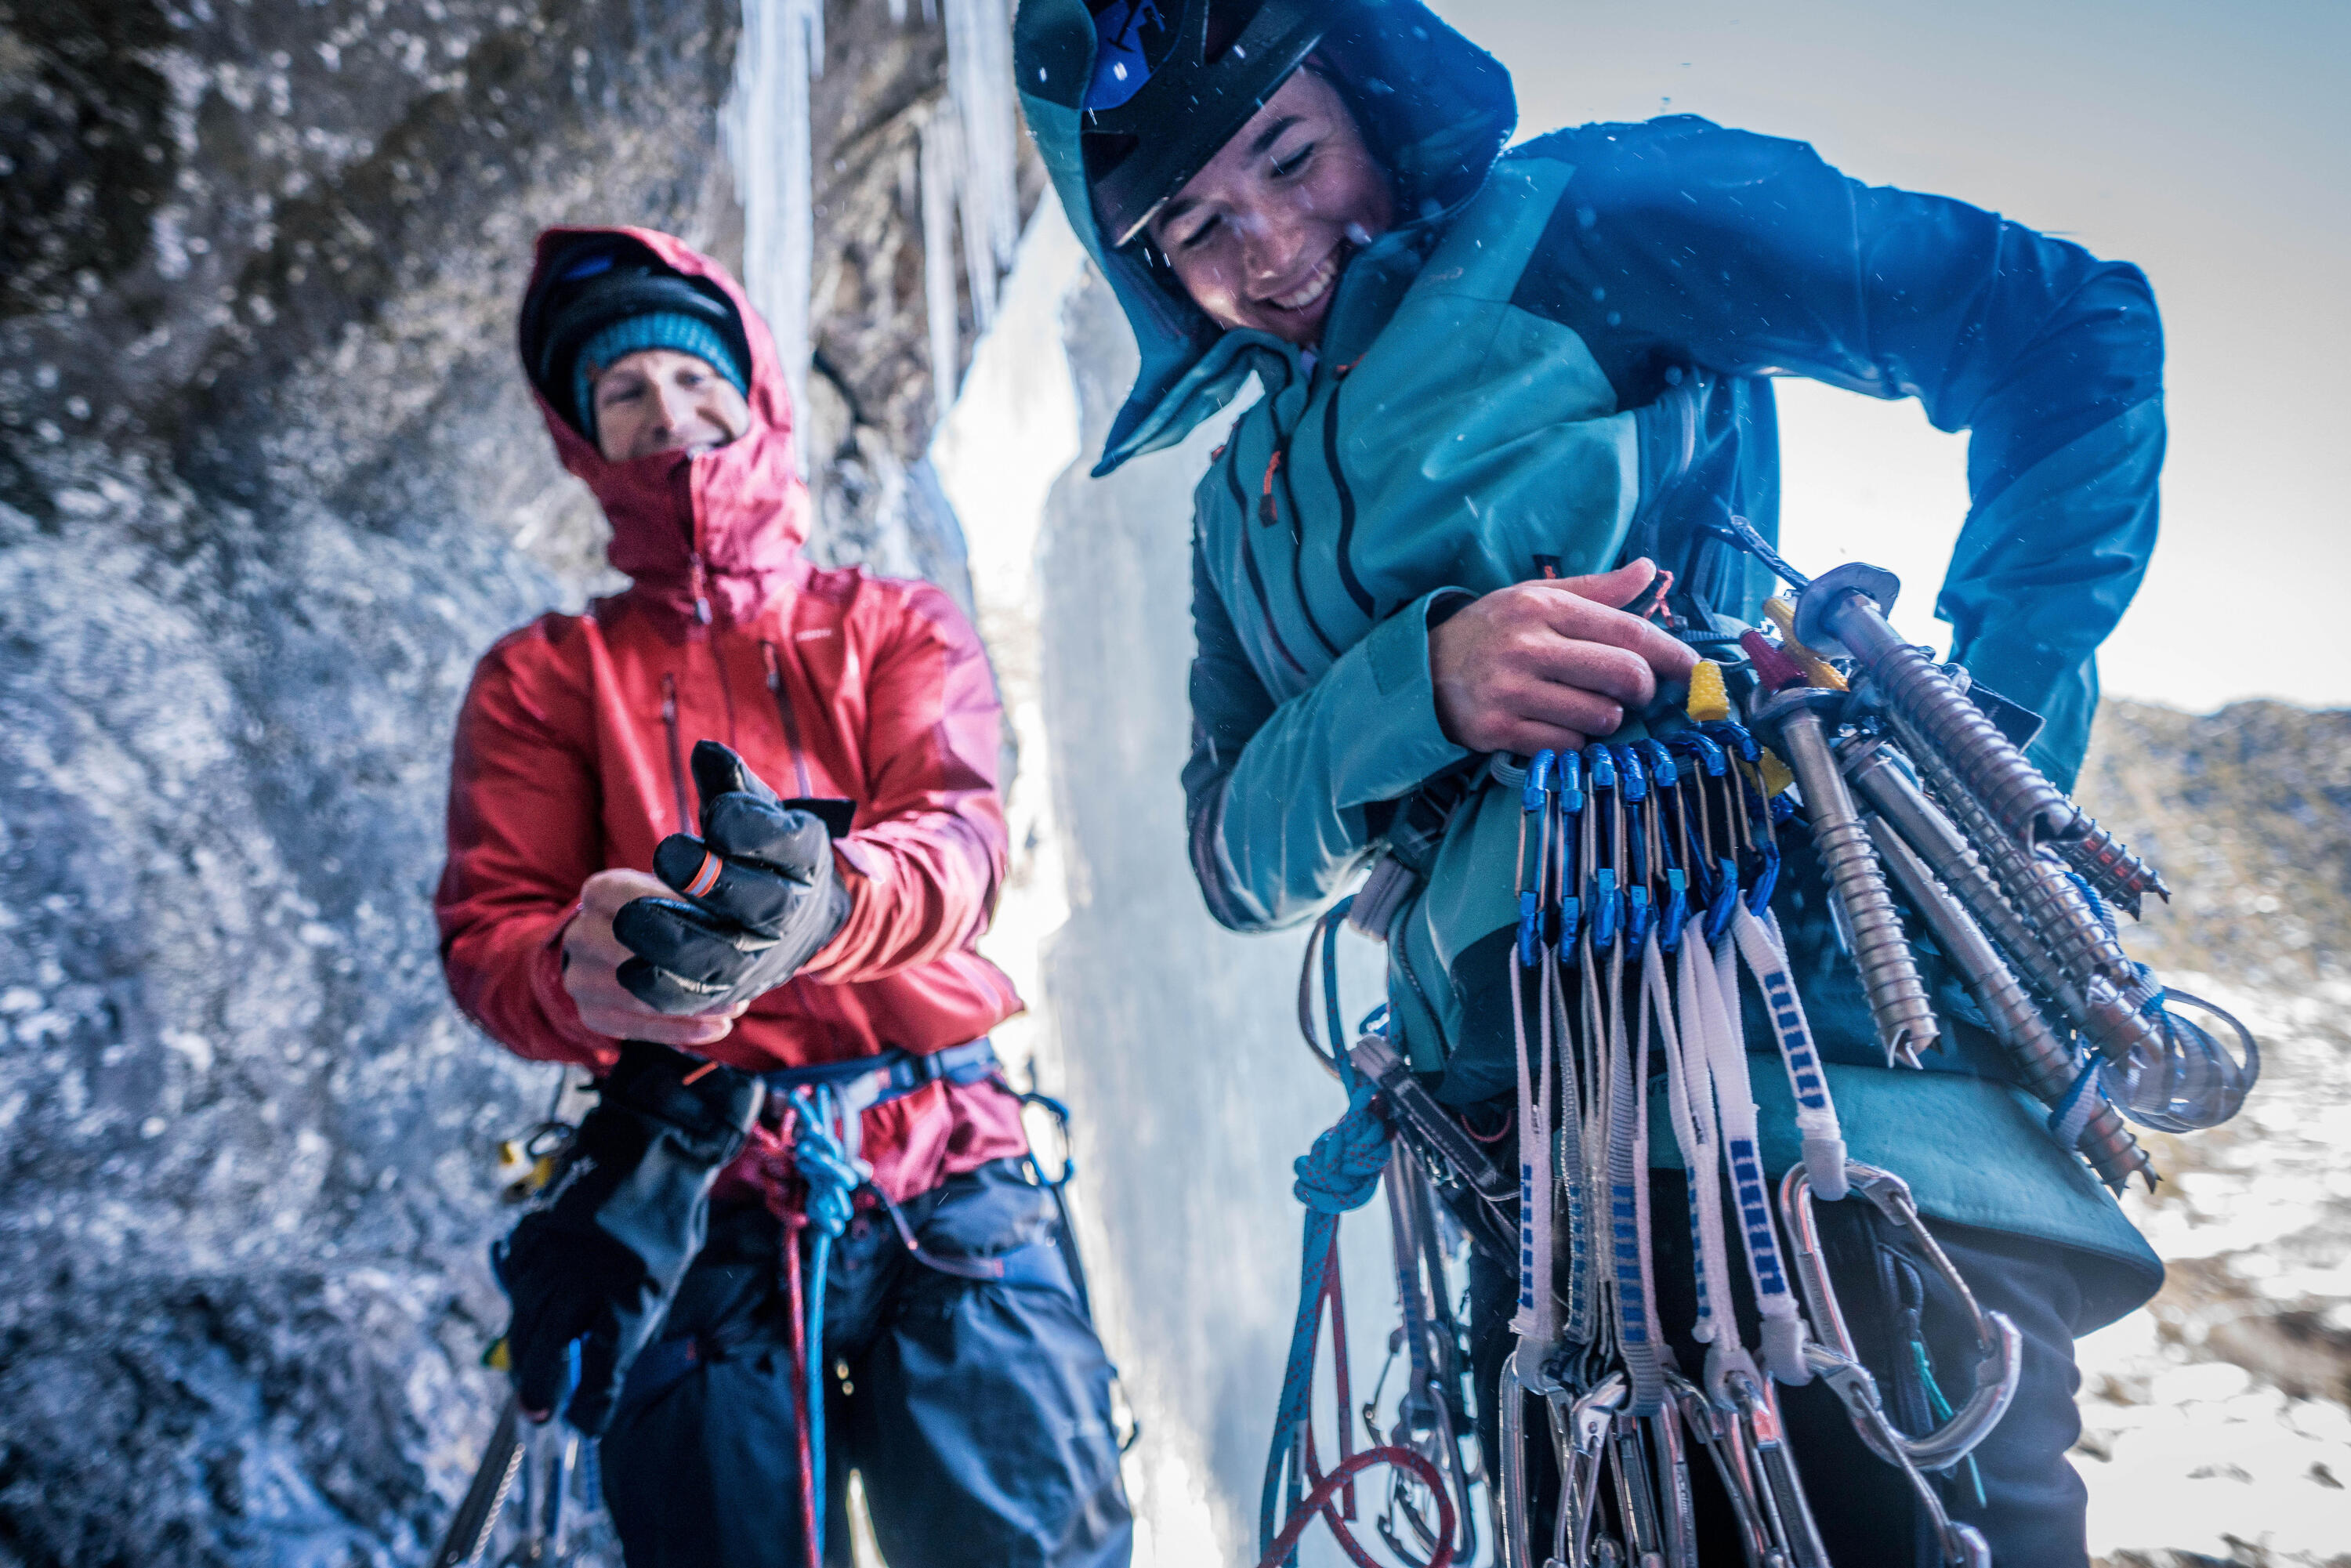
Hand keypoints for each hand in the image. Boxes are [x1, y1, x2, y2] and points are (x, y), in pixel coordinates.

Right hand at [496, 1041, 764, 1431]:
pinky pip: (519, 1283)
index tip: (586, 1422)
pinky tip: (530, 1320)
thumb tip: (601, 1360)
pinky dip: (522, 1307)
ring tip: (531, 1380)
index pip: (603, 1366)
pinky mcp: (534, 1233)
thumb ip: (636, 1319)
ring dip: (525, 1355)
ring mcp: (554, 1253)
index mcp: (631, 1290)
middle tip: (539, 1414)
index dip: (592, 1404)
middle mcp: (585, 1276)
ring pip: (524, 1320)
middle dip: (539, 1389)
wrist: (650, 1140)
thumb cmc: (670, 1211)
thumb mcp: (670, 1271)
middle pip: (546, 1350)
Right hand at [562, 869, 748, 1046]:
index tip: (721, 925)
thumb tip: (732, 910)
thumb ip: (687, 898)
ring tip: (736, 1006)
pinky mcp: (591, 1014)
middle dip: (692, 970)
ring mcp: (581, 979)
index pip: (634, 899)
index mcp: (599, 894)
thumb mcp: (662, 893)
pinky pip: (639, 1029)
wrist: (603, 948)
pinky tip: (715, 1028)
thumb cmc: (649, 914)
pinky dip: (681, 1030)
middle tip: (739, 979)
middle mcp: (581, 935)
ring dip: (694, 1007)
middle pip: (638, 956)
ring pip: (642, 998)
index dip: (678, 911)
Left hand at [610, 742, 852, 1015]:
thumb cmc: (764, 851)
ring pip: (723, 960)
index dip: (752, 829)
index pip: (786, 843)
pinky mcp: (731, 989)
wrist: (801, 916)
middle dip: (712, 882)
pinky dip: (663, 990)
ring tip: (628, 920)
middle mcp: (788, 912)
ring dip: (674, 942)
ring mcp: (760, 956)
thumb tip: (704, 751)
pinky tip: (628, 969)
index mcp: (802, 858)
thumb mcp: (758, 810)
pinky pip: (698, 998)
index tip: (716, 813)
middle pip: (760, 905)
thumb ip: (731, 784)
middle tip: (665, 854)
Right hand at [1428, 559, 1697, 754]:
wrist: (1421, 669)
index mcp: (1544, 607)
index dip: (1671, 654)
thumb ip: (1596, 589)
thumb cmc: (1491, 631)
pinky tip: (1556, 726)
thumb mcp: (1536, 597)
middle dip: (1641, 690)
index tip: (1692, 668)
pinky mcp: (1498, 730)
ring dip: (1605, 719)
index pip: (1628, 631)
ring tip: (1584, 707)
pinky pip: (1567, 746)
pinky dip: (1573, 742)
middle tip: (1633, 693)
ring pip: (1600, 717)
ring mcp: (1512, 690)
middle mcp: (1528, 646)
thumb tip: (1648, 569)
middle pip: (1624, 676)